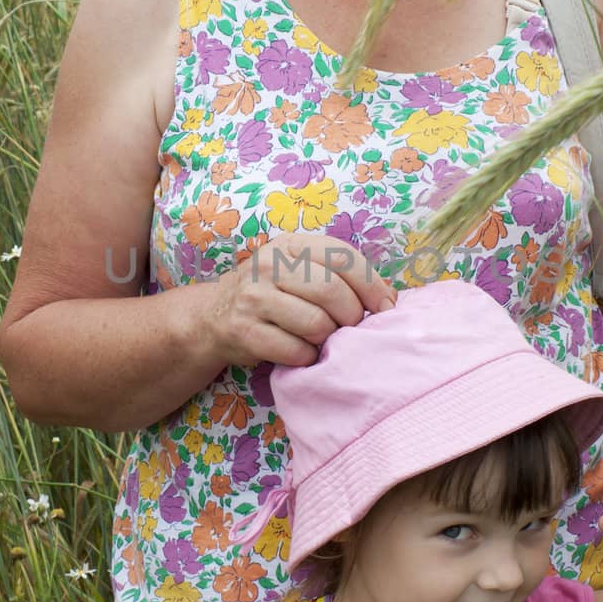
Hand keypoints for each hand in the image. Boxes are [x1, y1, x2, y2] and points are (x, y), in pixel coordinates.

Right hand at [206, 232, 395, 367]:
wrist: (214, 316)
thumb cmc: (273, 294)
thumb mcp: (300, 269)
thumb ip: (339, 275)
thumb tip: (389, 301)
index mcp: (291, 244)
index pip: (344, 258)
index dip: (372, 285)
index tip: (385, 307)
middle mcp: (269, 264)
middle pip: (332, 292)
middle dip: (351, 316)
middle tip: (348, 328)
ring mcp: (253, 297)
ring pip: (316, 324)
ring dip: (327, 339)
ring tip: (320, 338)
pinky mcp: (244, 331)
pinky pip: (295, 351)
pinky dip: (306, 358)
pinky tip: (300, 352)